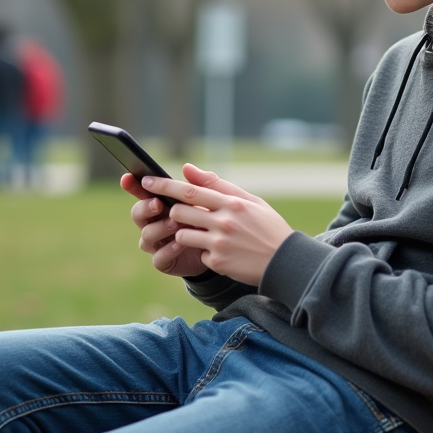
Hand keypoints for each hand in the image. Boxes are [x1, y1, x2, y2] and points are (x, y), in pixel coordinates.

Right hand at [123, 169, 208, 277]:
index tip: (127, 177)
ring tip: (176, 224)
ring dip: (159, 228)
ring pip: (146, 236)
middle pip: (137, 214)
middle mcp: (155, 223)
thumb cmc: (211, 222)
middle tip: (157, 203)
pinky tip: (180, 243)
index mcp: (162, 205)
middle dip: (145, 208)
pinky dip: (168, 250)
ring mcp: (158, 244)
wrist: (222, 251)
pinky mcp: (165, 262)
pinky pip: (158, 258)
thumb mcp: (210, 202)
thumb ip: (199, 186)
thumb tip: (186, 167)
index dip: (133, 186)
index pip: (143, 193)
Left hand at [141, 164, 293, 285]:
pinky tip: (222, 253)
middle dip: (173, 212)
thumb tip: (187, 169)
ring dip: (184, 233)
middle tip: (177, 213)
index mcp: (232, 203)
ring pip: (182, 235)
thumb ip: (218, 185)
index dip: (164, 186)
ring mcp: (220, 243)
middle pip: (180, 212)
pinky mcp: (219, 262)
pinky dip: (205, 252)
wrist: (286, 262)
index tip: (146, 182)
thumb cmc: (268, 227)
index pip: (190, 191)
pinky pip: (198, 254)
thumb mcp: (250, 201)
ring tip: (201, 234)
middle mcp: (224, 222)